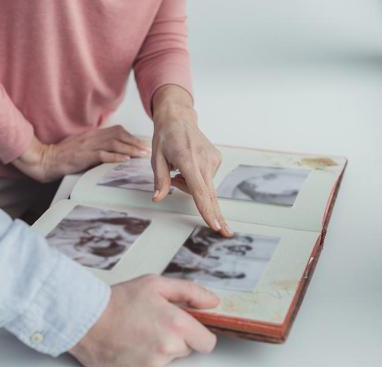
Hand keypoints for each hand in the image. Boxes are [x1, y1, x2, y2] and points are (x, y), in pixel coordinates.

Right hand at [12, 126, 148, 182]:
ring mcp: (89, 146)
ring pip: (115, 144)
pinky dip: (116, 157)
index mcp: (93, 134)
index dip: (131, 136)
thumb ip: (95, 144)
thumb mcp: (81, 145)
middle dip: (135, 142)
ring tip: (141, 155)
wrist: (47, 159)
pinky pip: (104, 155)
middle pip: (119, 135)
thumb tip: (110, 148)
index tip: (141, 142)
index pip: (117, 130)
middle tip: (147, 149)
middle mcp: (93, 137)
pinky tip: (125, 160)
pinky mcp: (85, 156)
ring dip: (130, 149)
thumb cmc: (63, 155)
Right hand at [69, 274, 218, 366]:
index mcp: (176, 324)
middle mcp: (168, 347)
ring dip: (159, 348)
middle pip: (187, 349)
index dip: (198, 333)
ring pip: (168, 359)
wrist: (85, 320)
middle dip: (177, 338)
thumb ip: (189, 291)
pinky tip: (131, 343)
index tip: (188, 327)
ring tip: (138, 331)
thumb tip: (212, 302)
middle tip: (155, 323)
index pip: (207, 342)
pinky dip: (144, 358)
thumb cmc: (117, 301)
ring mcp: (154, 364)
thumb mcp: (155, 284)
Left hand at [151, 85, 230, 236]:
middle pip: (210, 194)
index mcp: (188, 161)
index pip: (199, 190)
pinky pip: (206, 179)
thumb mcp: (156, 158)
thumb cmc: (165, 137)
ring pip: (204, 187)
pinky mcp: (217, 159)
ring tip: (177, 171)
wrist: (179, 118)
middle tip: (226, 232)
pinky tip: (188, 166)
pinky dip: (197, 179)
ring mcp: (213, 159)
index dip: (206, 209)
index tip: (215, 224)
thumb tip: (157, 198)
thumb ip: (159, 180)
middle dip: (216, 214)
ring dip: (191, 186)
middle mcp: (204, 160)